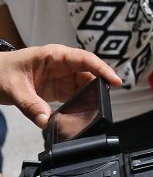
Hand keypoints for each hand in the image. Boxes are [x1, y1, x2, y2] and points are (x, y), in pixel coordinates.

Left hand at [0, 45, 121, 127]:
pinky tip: (82, 113)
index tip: (115, 81)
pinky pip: (74, 95)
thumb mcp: (13, 88)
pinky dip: (79, 104)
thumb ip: (30, 105)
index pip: (85, 60)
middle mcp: (61, 65)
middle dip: (99, 86)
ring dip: (90, 97)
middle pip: (89, 74)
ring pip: (84, 86)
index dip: (102, 69)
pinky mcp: (57, 89)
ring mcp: (60, 77)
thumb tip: (46, 121)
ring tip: (96, 110)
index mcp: (54, 56)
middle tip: (107, 101)